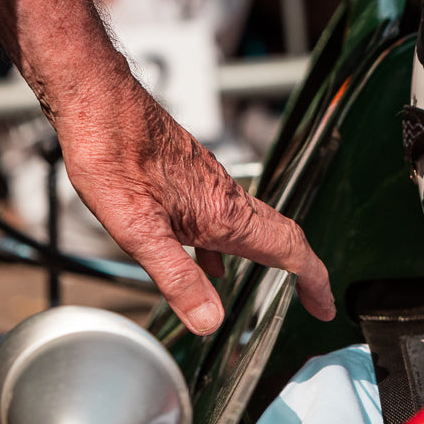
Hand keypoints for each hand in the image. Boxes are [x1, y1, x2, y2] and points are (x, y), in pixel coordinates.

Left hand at [55, 76, 335, 334]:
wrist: (97, 102)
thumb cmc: (112, 153)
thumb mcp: (138, 230)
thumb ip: (177, 278)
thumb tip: (209, 321)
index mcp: (223, 214)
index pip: (289, 250)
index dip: (314, 281)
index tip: (325, 306)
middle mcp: (225, 197)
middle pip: (282, 237)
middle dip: (305, 272)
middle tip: (315, 300)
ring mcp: (210, 184)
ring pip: (255, 225)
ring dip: (271, 256)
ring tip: (270, 282)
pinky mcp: (190, 176)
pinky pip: (225, 215)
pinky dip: (232, 242)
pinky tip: (205, 255)